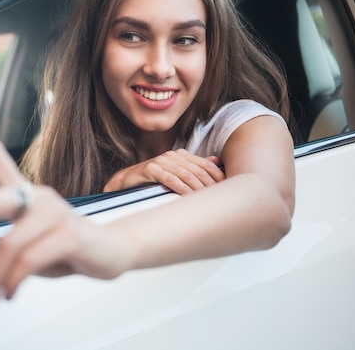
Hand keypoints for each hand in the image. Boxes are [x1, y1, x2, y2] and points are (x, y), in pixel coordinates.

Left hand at [0, 125, 129, 307]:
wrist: (110, 253)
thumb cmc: (62, 246)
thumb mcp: (18, 255)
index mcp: (22, 193)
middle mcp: (37, 196)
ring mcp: (55, 213)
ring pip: (8, 243)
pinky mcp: (70, 235)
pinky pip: (29, 260)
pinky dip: (12, 282)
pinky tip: (9, 293)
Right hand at [103, 149, 224, 193]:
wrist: (126, 180)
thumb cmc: (152, 179)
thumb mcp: (175, 172)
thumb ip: (194, 166)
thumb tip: (215, 160)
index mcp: (181, 155)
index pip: (205, 164)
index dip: (218, 176)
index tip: (228, 188)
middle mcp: (173, 155)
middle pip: (198, 170)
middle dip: (211, 184)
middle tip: (220, 197)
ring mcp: (162, 161)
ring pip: (186, 175)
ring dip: (198, 188)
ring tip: (207, 200)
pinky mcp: (152, 169)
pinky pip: (171, 179)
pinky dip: (182, 188)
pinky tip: (189, 197)